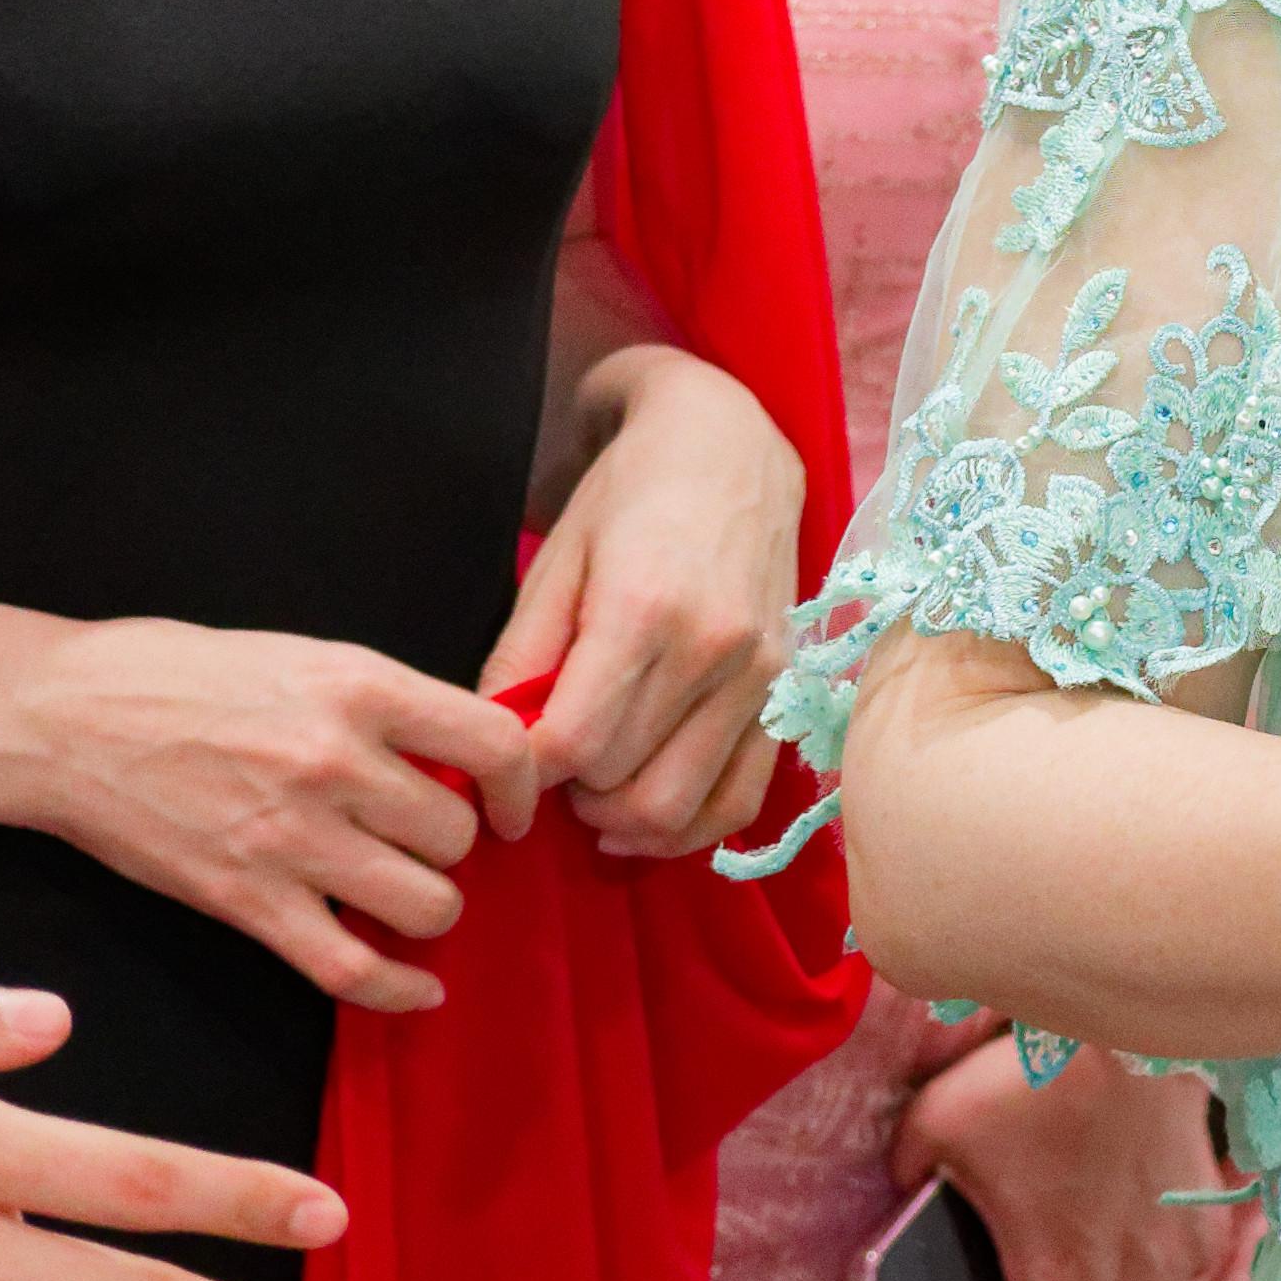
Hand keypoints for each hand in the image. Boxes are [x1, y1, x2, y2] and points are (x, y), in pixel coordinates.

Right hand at [2, 616, 539, 1014]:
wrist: (60, 717)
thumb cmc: (178, 674)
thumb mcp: (303, 656)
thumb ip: (384, 704)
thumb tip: (461, 753)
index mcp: (360, 687)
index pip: (497, 743)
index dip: (521, 783)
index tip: (508, 804)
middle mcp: (337, 763)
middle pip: (457, 834)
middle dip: (453, 845)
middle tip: (422, 842)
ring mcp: (292, 838)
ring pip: (426, 904)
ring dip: (430, 907)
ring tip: (406, 892)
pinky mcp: (246, 901)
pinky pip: (352, 967)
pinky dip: (400, 989)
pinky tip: (420, 989)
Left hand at [490, 344, 805, 854]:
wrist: (731, 450)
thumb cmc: (628, 497)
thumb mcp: (555, 561)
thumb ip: (521, 656)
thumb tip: (494, 744)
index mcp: (643, 610)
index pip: (571, 744)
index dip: (523, 771)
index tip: (505, 761)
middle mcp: (713, 651)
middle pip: (619, 781)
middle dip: (568, 789)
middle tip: (546, 764)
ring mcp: (760, 676)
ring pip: (677, 806)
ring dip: (619, 817)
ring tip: (589, 791)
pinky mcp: (786, 692)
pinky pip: (741, 800)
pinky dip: (687, 830)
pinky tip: (643, 818)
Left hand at [891, 1026, 1251, 1280]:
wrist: (1126, 1027)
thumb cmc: (1027, 1081)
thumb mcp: (937, 1121)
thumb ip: (911, 1166)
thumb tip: (903, 1185)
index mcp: (1053, 1280)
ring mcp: (1178, 1250)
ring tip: (1114, 1273)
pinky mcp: (1214, 1208)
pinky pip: (1204, 1270)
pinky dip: (1181, 1267)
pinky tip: (1157, 1233)